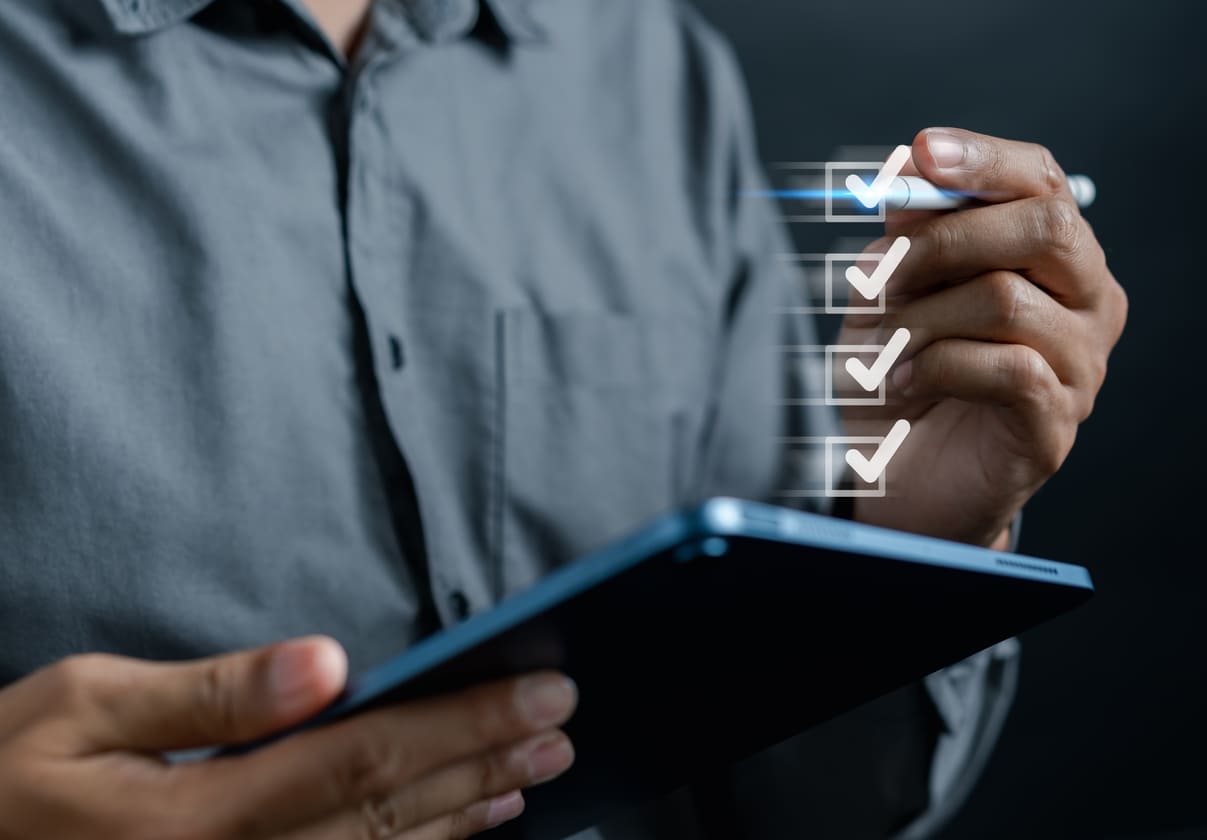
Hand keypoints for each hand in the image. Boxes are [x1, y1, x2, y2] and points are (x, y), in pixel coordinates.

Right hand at [0, 637, 576, 838]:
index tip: (540, 691)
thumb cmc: (0, 782)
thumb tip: (323, 664)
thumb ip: (209, 694)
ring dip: (467, 816)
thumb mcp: (78, 710)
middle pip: (391, 813)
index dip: (463, 724)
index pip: (367, 756)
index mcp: (200, 815)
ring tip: (532, 774)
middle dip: (487, 764)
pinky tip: (462, 832)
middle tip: (561, 724)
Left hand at [839, 127, 1127, 546]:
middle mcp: (1087, 302)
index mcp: (1053, 256)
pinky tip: (902, 384)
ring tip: (885, 348)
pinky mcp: (1055, 423)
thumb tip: (913, 164)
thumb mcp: (891, 290)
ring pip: (1008, 299)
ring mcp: (1081, 365)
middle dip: (945, 240)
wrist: (894, 477)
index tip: (923, 154)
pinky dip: (935, 367)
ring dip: (922, 319)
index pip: (1043, 180)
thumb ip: (909, 230)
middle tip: (883, 276)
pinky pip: (1006, 367)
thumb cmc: (900, 374)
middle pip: (1044, 227)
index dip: (984, 160)